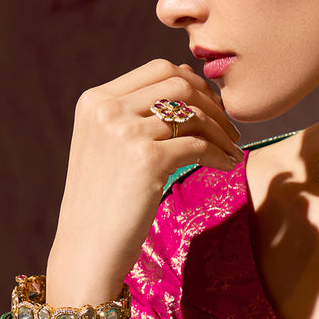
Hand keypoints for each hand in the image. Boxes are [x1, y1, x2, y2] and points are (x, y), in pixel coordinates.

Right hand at [46, 60, 243, 305]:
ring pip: (193, 115)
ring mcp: (125, 133)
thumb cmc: (105, 200)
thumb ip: (136, 112)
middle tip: (229, 130)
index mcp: (95, 100)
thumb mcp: (107, 144)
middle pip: (179, 84)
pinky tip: (227, 166)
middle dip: (212, 104)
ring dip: (221, 132)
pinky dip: (220, 155)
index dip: (194, 85)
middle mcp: (107, 110)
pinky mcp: (147, 160)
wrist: (87, 249)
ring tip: (232, 151)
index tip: (211, 108)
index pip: (158, 70)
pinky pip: (199, 146)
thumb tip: (187, 80)